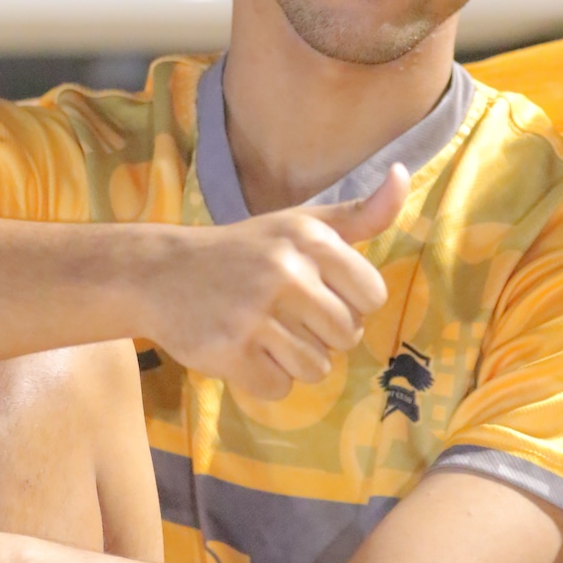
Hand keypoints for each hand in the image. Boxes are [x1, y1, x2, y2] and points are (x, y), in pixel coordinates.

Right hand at [142, 164, 408, 398]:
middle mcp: (287, 272)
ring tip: (263, 332)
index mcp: (310, 239)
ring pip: (316, 367)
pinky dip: (263, 378)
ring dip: (293, 360)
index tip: (318, 293)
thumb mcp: (300, 224)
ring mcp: (257, 313)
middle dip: (321, 335)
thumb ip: (360, 214)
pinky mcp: (231, 351)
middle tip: (285, 316)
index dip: (349, 303)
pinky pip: (279, 387)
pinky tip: (242, 350)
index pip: (372, 297)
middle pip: (346, 336)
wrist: (160, 273)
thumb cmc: (245, 250)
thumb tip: (402, 175)